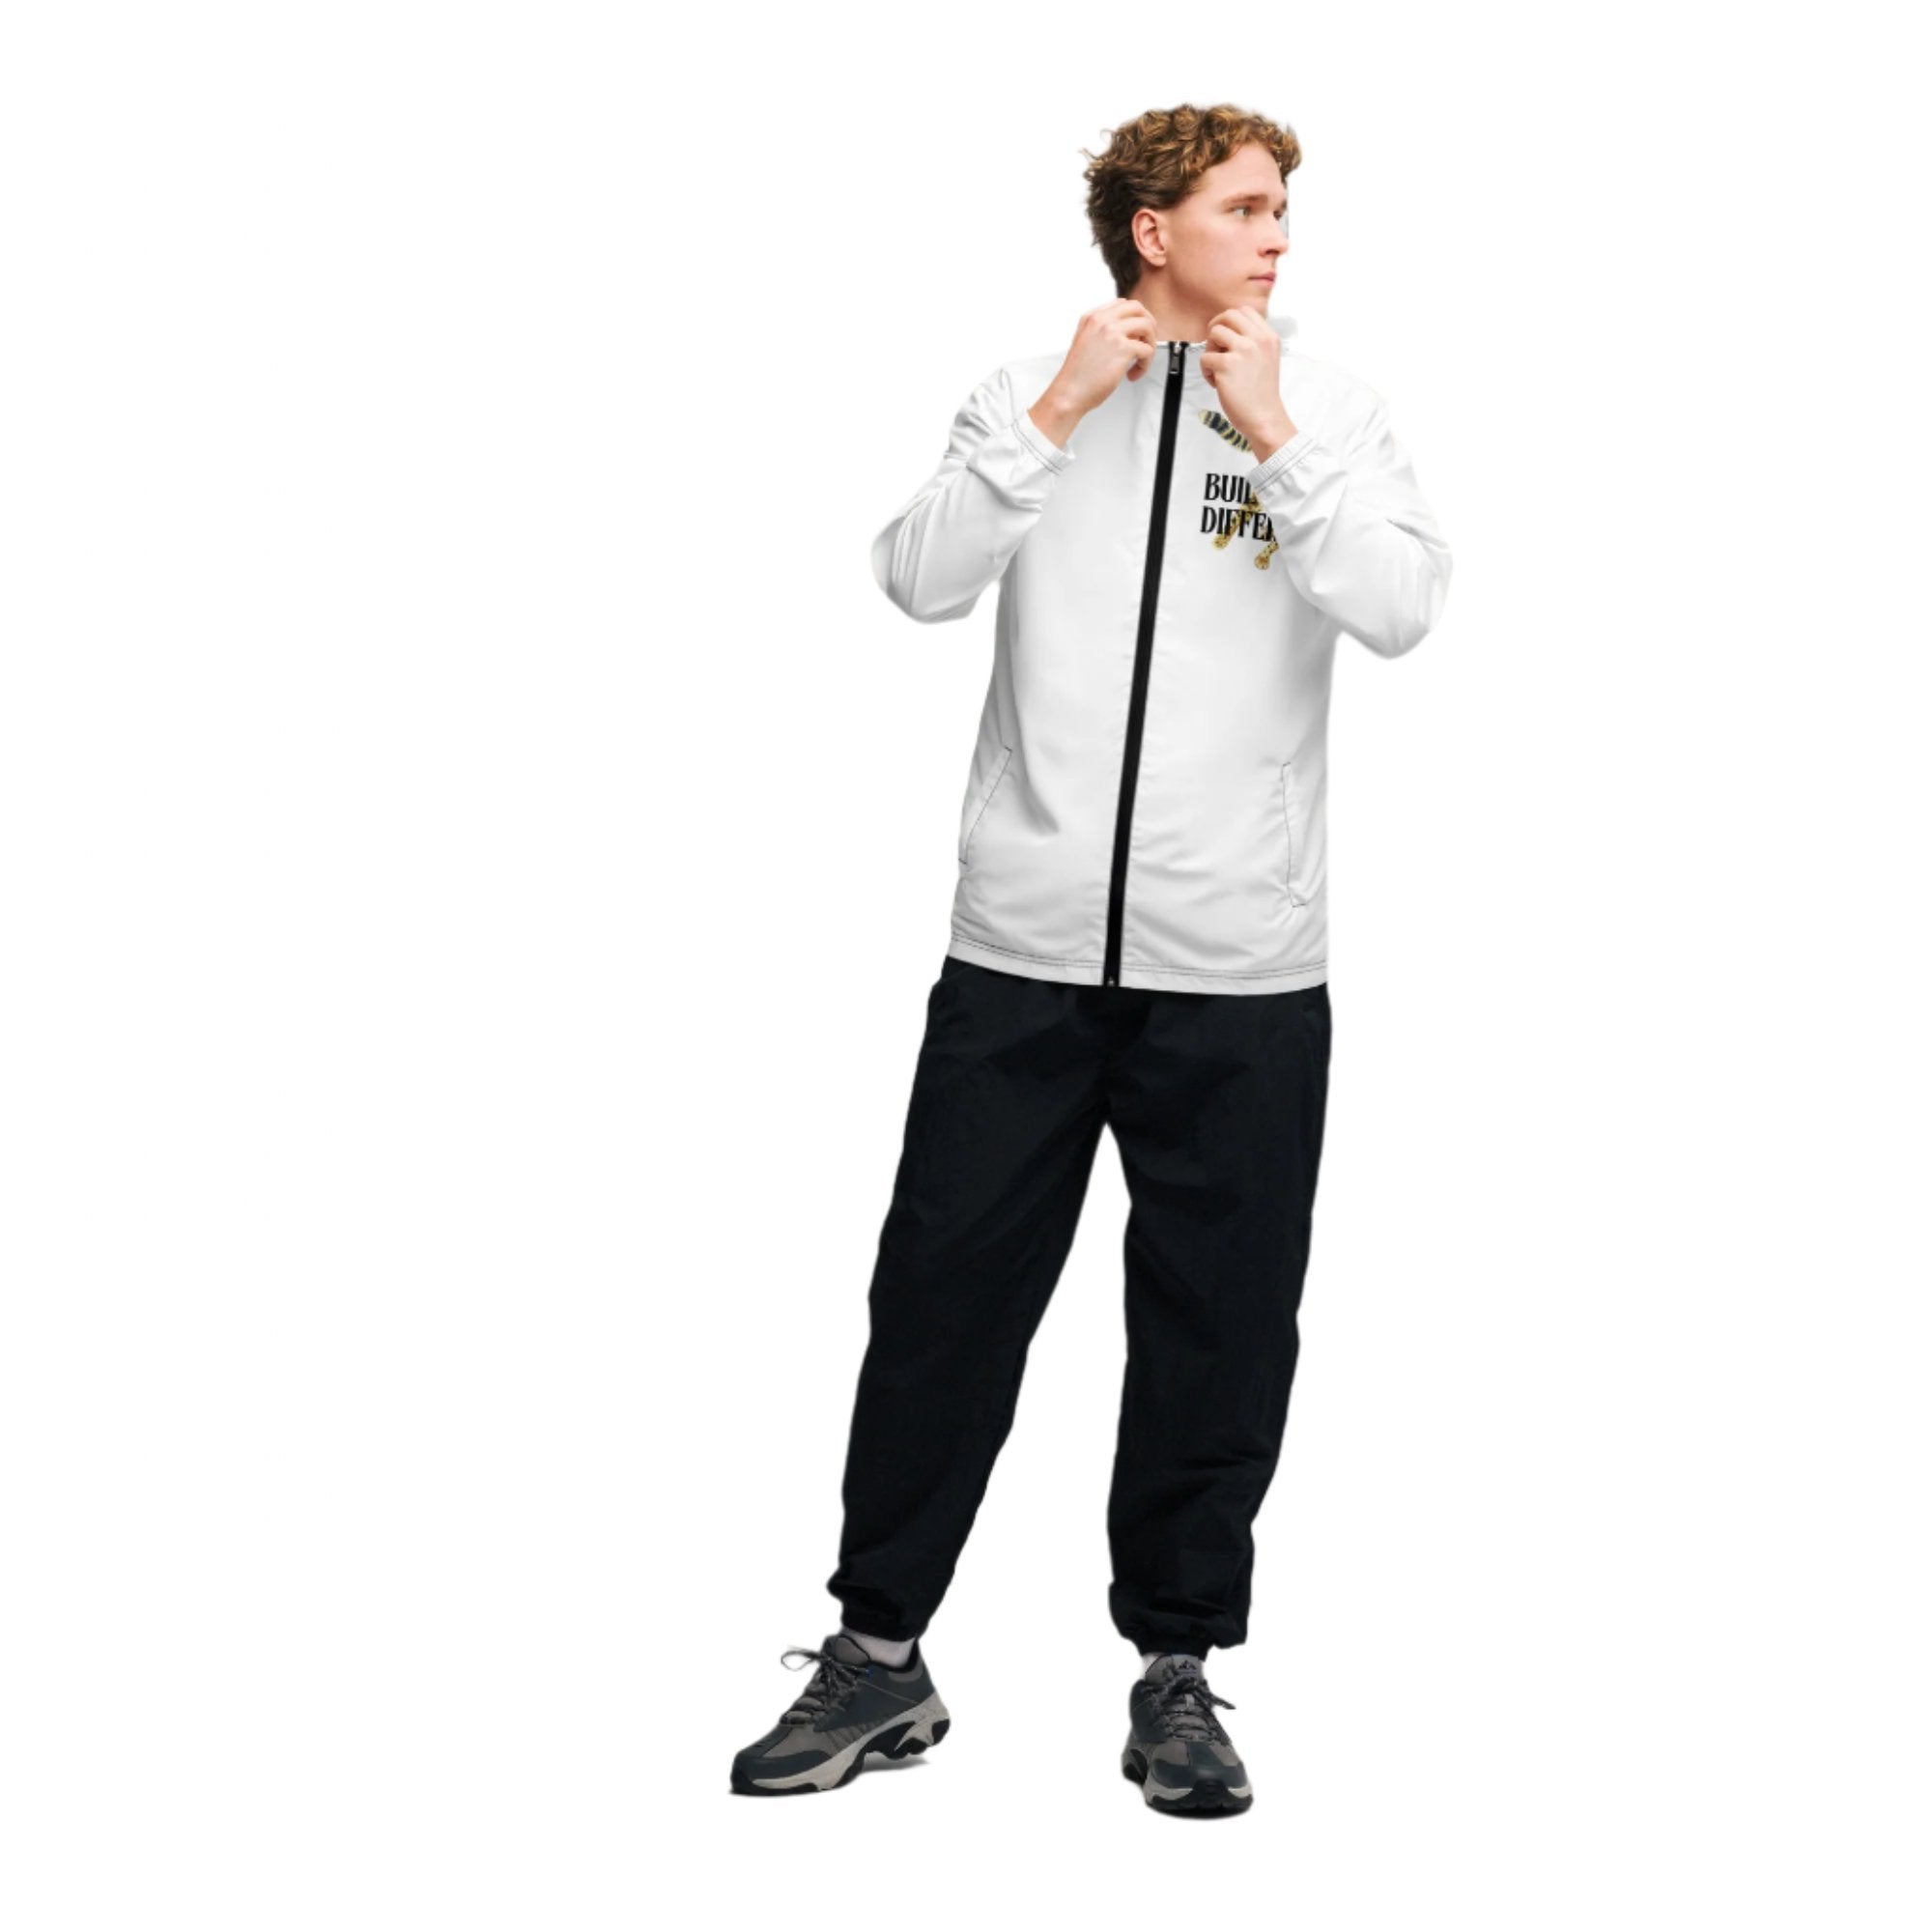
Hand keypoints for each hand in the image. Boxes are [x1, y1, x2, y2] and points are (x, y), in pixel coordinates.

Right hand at [1028, 300, 1157, 446]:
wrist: (1069, 393)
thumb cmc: (1077, 376)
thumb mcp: (1085, 343)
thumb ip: (1103, 333)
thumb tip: (1128, 334)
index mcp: (1092, 317)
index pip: (1122, 304)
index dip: (1134, 318)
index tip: (1137, 333)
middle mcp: (1102, 320)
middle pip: (1137, 308)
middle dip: (1148, 324)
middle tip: (1146, 342)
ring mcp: (1112, 332)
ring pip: (1147, 326)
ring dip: (1150, 344)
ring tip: (1141, 360)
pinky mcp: (1123, 348)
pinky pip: (1147, 350)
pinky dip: (1145, 365)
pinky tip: (1132, 374)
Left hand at [1201, 306, 1294, 460]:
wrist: (1264, 418)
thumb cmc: (1261, 394)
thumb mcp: (1267, 359)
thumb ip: (1254, 342)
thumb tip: (1228, 330)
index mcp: (1269, 337)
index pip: (1245, 311)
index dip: (1230, 320)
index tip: (1225, 335)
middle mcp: (1258, 339)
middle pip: (1228, 315)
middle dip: (1216, 328)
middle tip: (1214, 346)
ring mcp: (1243, 350)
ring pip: (1214, 333)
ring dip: (1210, 350)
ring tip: (1217, 369)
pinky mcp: (1227, 365)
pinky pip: (1205, 358)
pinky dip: (1206, 371)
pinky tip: (1217, 383)